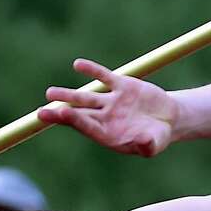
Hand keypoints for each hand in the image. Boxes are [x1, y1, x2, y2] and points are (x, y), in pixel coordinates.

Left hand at [38, 59, 177, 156]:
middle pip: (79, 114)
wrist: (168, 119)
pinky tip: (78, 65)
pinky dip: (92, 70)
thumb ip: (148, 145)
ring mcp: (111, 101)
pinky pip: (103, 76)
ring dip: (69, 95)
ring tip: (50, 93)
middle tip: (41, 113)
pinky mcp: (121, 86)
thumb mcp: (155, 144)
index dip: (75, 120)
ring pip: (86, 97)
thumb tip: (143, 142)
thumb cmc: (157, 137)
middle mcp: (105, 118)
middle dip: (61, 113)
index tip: (61, 113)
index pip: (88, 127)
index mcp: (109, 134)